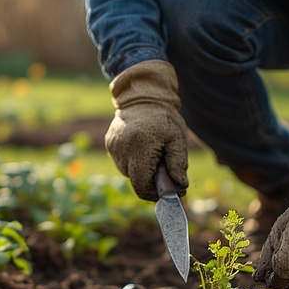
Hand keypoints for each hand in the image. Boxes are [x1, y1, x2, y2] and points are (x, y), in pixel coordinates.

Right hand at [107, 60, 188, 200]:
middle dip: (150, 181)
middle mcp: (122, 148)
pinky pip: (122, 163)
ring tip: (152, 154)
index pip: (141, 185)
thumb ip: (178, 163)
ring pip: (128, 173)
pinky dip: (134, 161)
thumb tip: (178, 187)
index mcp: (140, 147)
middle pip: (135, 181)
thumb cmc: (164, 118)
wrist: (143, 96)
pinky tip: (142, 148)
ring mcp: (113, 147)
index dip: (154, 193)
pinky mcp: (109, 144)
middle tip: (164, 169)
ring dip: (142, 171)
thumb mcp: (177, 138)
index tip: (167, 190)